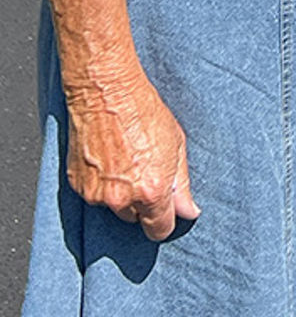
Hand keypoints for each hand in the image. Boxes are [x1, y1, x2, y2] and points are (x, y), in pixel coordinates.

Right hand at [64, 67, 199, 240]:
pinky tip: (110, 158)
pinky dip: (103, 184)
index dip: (165, 221)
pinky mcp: (78, 187)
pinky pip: (95, 195)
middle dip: (143, 203)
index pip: (159, 229)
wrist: (107, 94)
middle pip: (136, 219)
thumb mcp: (176, 145)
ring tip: (127, 160)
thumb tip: (190, 211)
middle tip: (146, 172)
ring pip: (115, 207)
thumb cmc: (144, 113)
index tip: (167, 213)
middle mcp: (122, 199)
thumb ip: (182, 184)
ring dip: (122, 193)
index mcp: (151, 191)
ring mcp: (96, 195)